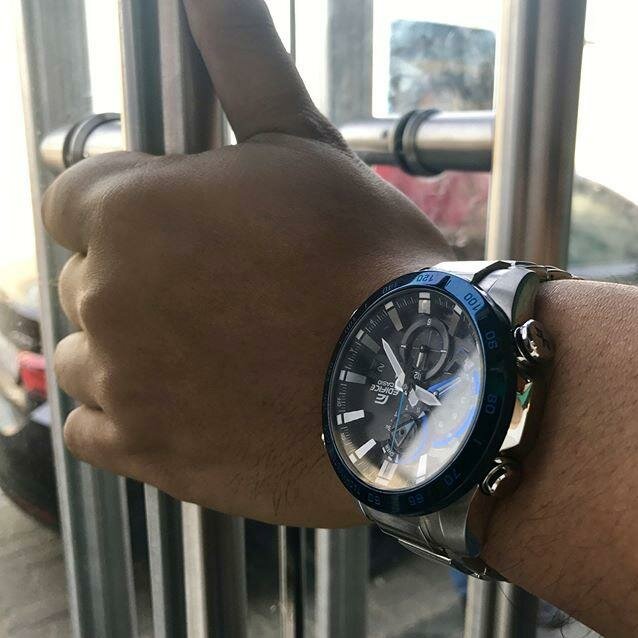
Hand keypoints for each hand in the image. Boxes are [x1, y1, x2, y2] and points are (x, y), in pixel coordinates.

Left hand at [43, 0, 451, 527]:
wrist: (407, 385)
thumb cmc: (362, 266)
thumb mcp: (305, 147)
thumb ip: (245, 62)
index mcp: (131, 213)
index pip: (75, 198)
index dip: (127, 208)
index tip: (177, 229)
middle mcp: (106, 298)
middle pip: (86, 280)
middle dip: (140, 281)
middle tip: (216, 296)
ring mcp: (120, 383)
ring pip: (85, 356)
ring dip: (128, 350)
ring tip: (205, 353)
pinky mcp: (144, 452)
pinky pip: (89, 428)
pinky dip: (122, 416)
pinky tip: (180, 404)